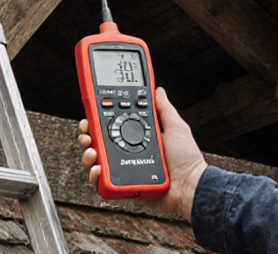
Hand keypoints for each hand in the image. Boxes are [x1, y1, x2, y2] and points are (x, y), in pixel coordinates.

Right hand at [77, 87, 207, 219]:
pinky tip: (99, 169)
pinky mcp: (123, 188)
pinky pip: (102, 184)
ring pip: (95, 163)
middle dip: (86, 136)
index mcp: (136, 139)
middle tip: (87, 133)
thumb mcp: (176, 127)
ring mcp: (123, 170)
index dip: (97, 121)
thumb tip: (158, 90)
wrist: (191, 186)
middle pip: (97, 144)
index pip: (111, 127)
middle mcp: (127, 153)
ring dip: (87, 155)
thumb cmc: (187, 159)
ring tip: (92, 151)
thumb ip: (164, 109)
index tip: (90, 114)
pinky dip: (95, 177)